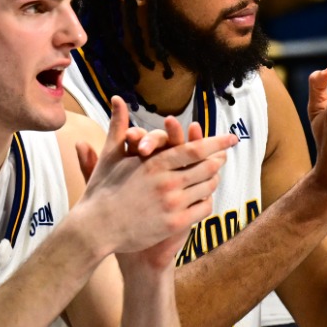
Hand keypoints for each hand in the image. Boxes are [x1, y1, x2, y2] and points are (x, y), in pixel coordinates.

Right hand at [76, 98, 233, 255]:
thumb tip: (117, 98)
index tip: (232, 138)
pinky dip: (207, 202)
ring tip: (212, 177)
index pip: (195, 148)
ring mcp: (172, 204)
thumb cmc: (102, 190)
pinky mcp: (174, 224)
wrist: (95, 228)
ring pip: (207, 188)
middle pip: (207, 167)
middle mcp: (167, 182)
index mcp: (155, 162)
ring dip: (212, 182)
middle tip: (222, 158)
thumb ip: (119, 126)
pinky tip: (202, 200)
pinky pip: (203, 209)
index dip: (217, 143)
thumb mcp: (110, 155)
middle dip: (217, 162)